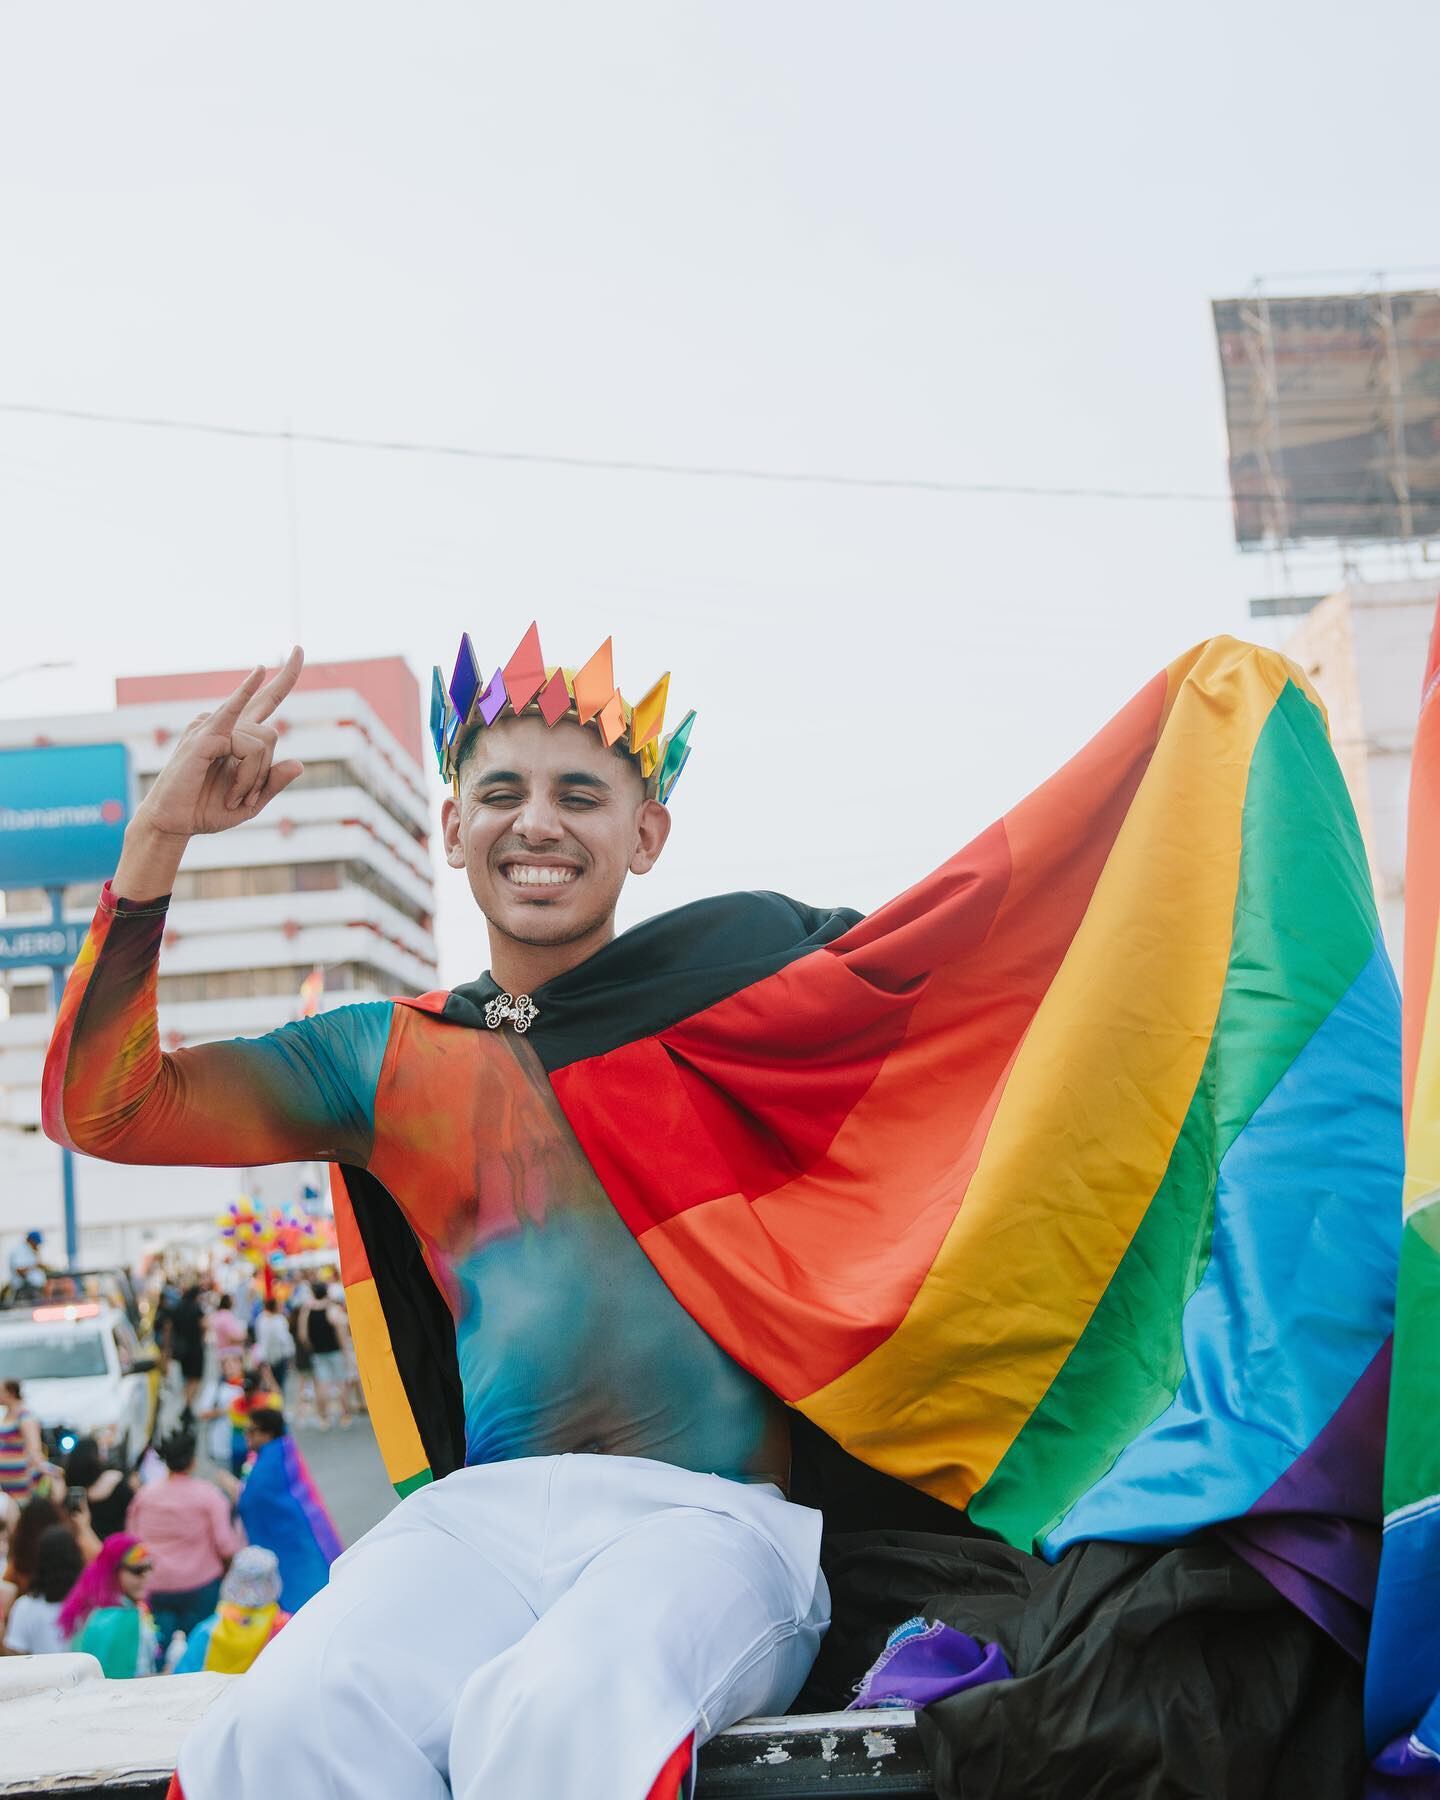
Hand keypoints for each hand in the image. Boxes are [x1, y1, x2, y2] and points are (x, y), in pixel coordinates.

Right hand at [132, 648, 305, 841]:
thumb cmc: (206, 809)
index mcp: (239, 735)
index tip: (299, 648)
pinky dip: (245, 694)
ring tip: (232, 798)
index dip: (286, 676)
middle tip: (245, 800)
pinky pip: (234, 719)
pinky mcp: (204, 737)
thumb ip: (273, 783)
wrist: (173, 823)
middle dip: (264, 774)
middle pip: (270, 734)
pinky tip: (259, 672)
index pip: (267, 698)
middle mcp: (226, 724)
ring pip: (260, 743)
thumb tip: (299, 764)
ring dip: (251, 779)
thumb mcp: (251, 802)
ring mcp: (213, 726)